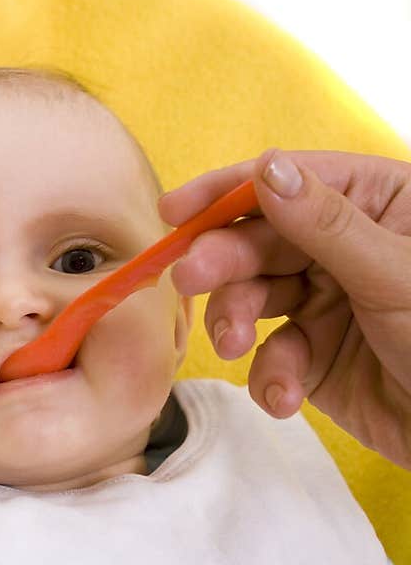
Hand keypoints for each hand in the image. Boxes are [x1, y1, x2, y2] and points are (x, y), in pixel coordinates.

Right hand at [158, 149, 410, 469]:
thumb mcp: (395, 273)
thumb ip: (325, 223)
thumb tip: (267, 168)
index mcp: (377, 202)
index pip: (291, 179)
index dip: (227, 190)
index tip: (175, 209)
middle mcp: (345, 246)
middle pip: (260, 239)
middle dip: (223, 262)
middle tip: (189, 280)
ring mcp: (327, 301)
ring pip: (254, 298)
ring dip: (235, 322)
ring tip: (233, 347)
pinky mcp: (315, 358)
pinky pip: (271, 357)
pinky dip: (269, 377)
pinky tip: (285, 397)